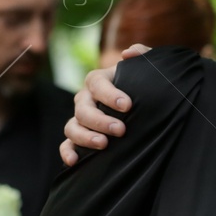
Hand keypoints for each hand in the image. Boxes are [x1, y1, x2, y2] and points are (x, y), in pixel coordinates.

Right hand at [58, 44, 151, 165]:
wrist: (147, 109)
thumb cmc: (146, 87)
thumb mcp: (149, 70)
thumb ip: (144, 56)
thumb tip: (128, 54)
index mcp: (99, 81)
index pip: (96, 83)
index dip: (109, 94)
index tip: (127, 106)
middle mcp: (85, 99)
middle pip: (83, 108)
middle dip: (100, 120)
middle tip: (121, 130)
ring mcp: (80, 120)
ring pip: (72, 127)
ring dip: (85, 136)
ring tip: (103, 144)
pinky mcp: (78, 138)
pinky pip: (67, 145)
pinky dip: (67, 152)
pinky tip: (75, 161)